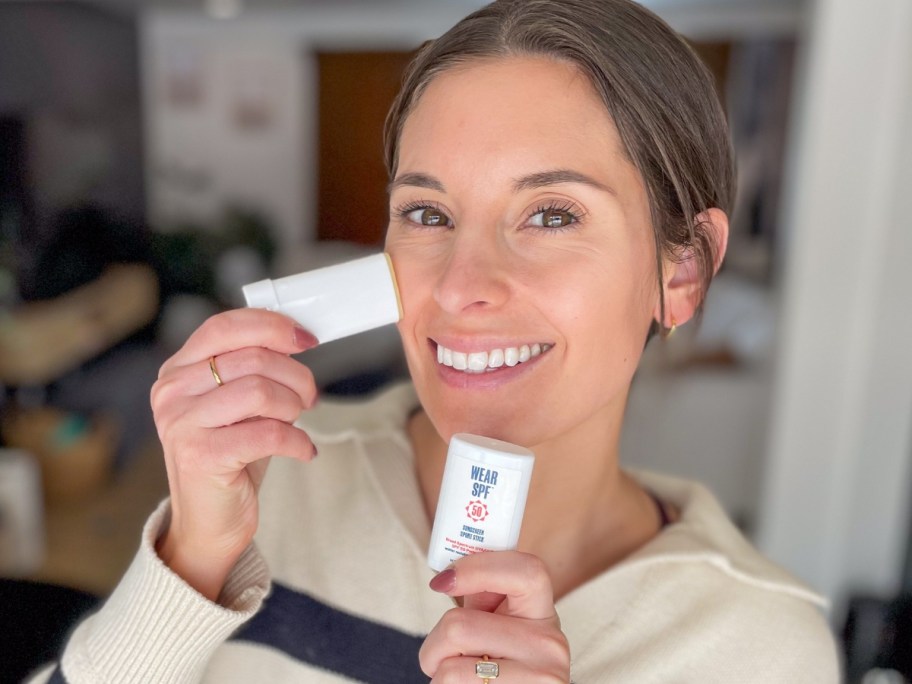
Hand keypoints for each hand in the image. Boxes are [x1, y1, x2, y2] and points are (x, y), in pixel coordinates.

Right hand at [151, 309, 318, 599]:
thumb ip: (253, 367)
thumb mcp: (236, 403)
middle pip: (253, 359)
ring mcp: (182, 425)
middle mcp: (172, 393)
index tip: (306, 339)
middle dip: (296, 376)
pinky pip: (268, 433)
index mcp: (178, 370)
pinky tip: (302, 449)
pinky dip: (297, 440)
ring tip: (298, 421)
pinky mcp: (201, 457)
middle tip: (309, 397)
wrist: (209, 522)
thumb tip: (296, 336)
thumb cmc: (230, 456)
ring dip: (294, 406)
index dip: (272, 326)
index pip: (225, 326)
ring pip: (261, 391)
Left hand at [421, 551, 570, 682]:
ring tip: (454, 677)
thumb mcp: (499, 624)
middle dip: (435, 644)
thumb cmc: (501, 663)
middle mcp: (548, 643)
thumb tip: (446, 578)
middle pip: (460, 626)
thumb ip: (482, 596)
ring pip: (450, 668)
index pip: (525, 571)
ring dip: (437, 673)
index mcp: (542, 612)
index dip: (476, 568)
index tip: (441, 582)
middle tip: (439, 655)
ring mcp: (540, 677)